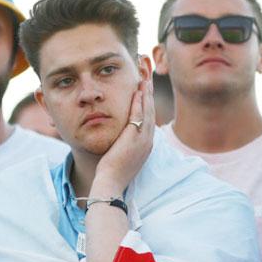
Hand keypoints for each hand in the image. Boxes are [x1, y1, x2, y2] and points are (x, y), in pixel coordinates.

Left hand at [91, 80, 154, 196]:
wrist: (111, 184)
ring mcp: (142, 140)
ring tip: (146, 78)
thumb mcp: (122, 156)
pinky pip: (138, 116)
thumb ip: (124, 144)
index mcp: (145, 145)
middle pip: (151, 111)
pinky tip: (138, 91)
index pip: (148, 118)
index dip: (148, 103)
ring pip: (147, 111)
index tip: (146, 89)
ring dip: (147, 94)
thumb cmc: (112, 173)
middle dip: (150, 94)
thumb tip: (120, 137)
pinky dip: (139, 103)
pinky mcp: (134, 139)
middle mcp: (147, 141)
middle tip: (149, 77)